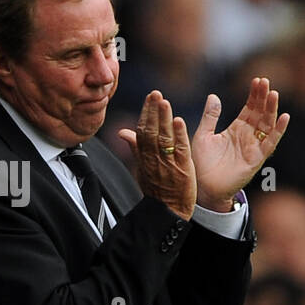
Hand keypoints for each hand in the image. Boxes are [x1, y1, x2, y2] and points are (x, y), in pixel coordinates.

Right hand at [116, 91, 196, 219]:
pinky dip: (179, 135)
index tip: (149, 97)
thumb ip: (135, 148)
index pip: (142, 130)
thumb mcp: (142, 168)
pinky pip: (179, 149)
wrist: (167, 211)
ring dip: (164, 119)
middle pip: (151, 131)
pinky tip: (179, 121)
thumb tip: (122, 132)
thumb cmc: (156, 190)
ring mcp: (167, 163)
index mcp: (144, 156)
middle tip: (155, 93)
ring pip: (164, 137)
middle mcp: (154, 158)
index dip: (146, 113)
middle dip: (153, 111)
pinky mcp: (182, 169)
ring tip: (165, 102)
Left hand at [191, 77, 290, 210]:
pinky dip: (278, 130)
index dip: (254, 95)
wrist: (203, 187)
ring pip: (267, 125)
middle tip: (266, 81)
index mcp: (236, 129)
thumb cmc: (201, 164)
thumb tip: (213, 95)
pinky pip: (270, 143)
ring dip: (272, 110)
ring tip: (274, 94)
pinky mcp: (256, 159)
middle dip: (264, 98)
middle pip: (260, 113)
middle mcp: (248, 137)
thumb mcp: (203, 135)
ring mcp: (254, 147)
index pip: (249, 108)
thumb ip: (210, 116)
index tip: (258, 80)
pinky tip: (284, 117)